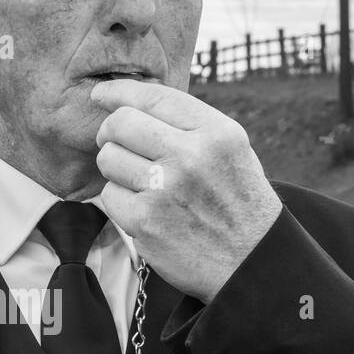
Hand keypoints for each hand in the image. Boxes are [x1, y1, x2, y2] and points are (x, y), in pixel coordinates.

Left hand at [91, 78, 282, 304]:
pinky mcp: (147, 222)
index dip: (118, 91)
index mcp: (215, 131)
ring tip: (143, 185)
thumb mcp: (229, 150)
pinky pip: (110, 196)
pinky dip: (121, 204)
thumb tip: (127, 101)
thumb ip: (187, 124)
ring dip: (117, 171)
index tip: (101, 95)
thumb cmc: (236, 202)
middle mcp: (191, 155)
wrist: (252, 262)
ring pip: (108, 159)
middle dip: (111, 134)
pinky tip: (146, 212)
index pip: (152, 96)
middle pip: (119, 124)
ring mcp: (166, 189)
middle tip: (119, 147)